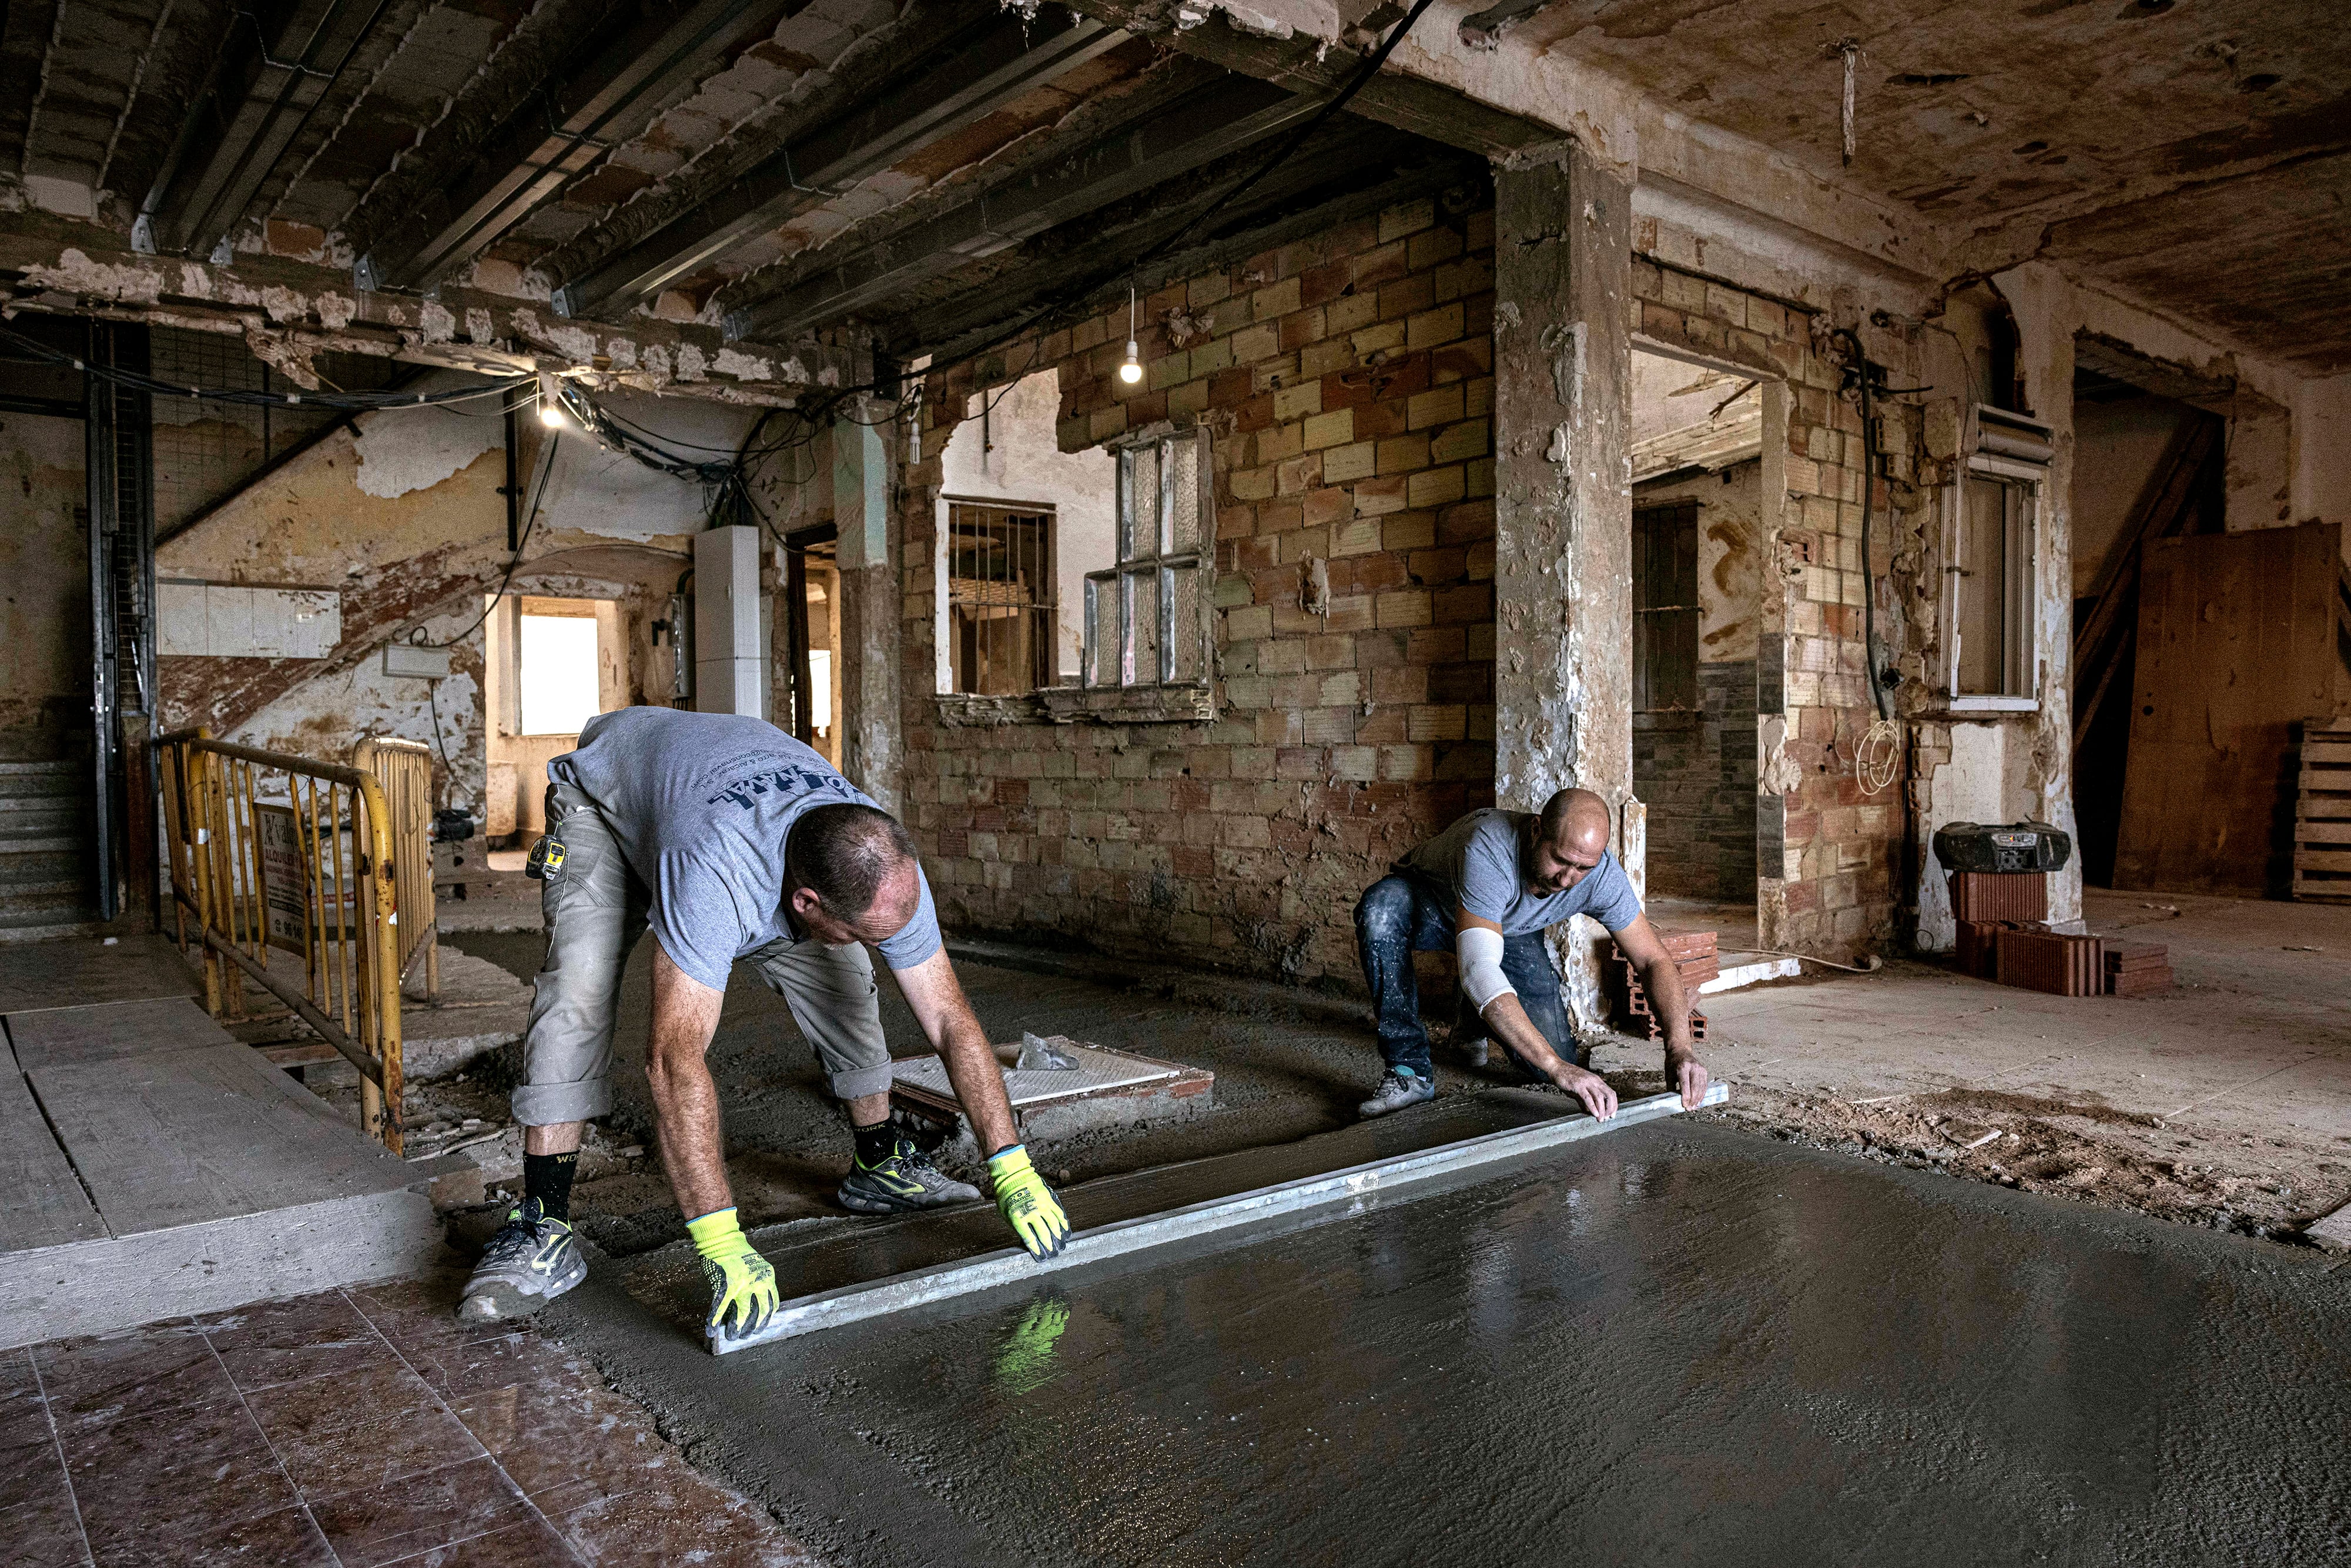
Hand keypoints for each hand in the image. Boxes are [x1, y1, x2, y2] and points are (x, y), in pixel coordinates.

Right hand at [686, 1207, 778, 1340]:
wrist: (723, 1239)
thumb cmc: (738, 1254)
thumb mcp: (756, 1267)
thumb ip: (758, 1283)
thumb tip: (754, 1306)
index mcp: (768, 1277)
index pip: (772, 1304)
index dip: (766, 1319)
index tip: (759, 1328)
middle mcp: (758, 1282)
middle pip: (760, 1312)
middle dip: (752, 1328)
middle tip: (745, 1336)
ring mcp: (742, 1284)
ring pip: (742, 1313)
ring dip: (736, 1328)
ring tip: (731, 1336)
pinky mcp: (725, 1284)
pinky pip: (720, 1307)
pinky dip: (714, 1320)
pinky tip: (711, 1329)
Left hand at [989, 1145, 1069, 1258]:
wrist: (1013, 1175)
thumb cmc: (1006, 1195)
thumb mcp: (1006, 1213)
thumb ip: (1017, 1225)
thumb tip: (1026, 1236)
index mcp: (1019, 1218)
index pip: (1029, 1238)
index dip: (1035, 1248)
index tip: (1039, 1254)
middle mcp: (1032, 1213)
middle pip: (1043, 1232)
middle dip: (1048, 1243)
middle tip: (1052, 1250)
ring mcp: (1042, 1205)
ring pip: (1053, 1223)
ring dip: (1057, 1233)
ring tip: (1060, 1240)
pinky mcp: (1048, 1198)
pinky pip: (1058, 1211)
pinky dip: (1062, 1220)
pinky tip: (1064, 1226)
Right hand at [1551, 1062, 1617, 1120]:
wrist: (1557, 1068)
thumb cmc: (1568, 1078)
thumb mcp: (1580, 1090)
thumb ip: (1585, 1100)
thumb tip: (1589, 1111)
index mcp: (1597, 1081)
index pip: (1611, 1093)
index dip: (1613, 1105)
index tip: (1612, 1115)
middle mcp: (1594, 1081)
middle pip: (1609, 1095)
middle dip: (1610, 1108)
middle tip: (1607, 1118)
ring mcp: (1587, 1082)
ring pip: (1600, 1097)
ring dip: (1602, 1110)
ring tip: (1600, 1118)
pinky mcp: (1578, 1085)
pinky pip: (1588, 1097)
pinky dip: (1592, 1107)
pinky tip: (1594, 1114)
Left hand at [1667, 1047, 1709, 1110]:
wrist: (1680, 1051)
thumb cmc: (1672, 1063)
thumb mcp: (1668, 1074)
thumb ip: (1671, 1087)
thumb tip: (1673, 1101)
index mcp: (1682, 1067)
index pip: (1685, 1084)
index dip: (1685, 1096)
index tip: (1684, 1105)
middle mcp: (1693, 1067)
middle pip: (1695, 1087)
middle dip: (1692, 1099)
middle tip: (1689, 1109)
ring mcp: (1700, 1069)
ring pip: (1701, 1087)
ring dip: (1698, 1099)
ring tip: (1694, 1107)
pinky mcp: (1704, 1071)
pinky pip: (1704, 1085)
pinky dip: (1702, 1094)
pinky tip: (1698, 1101)